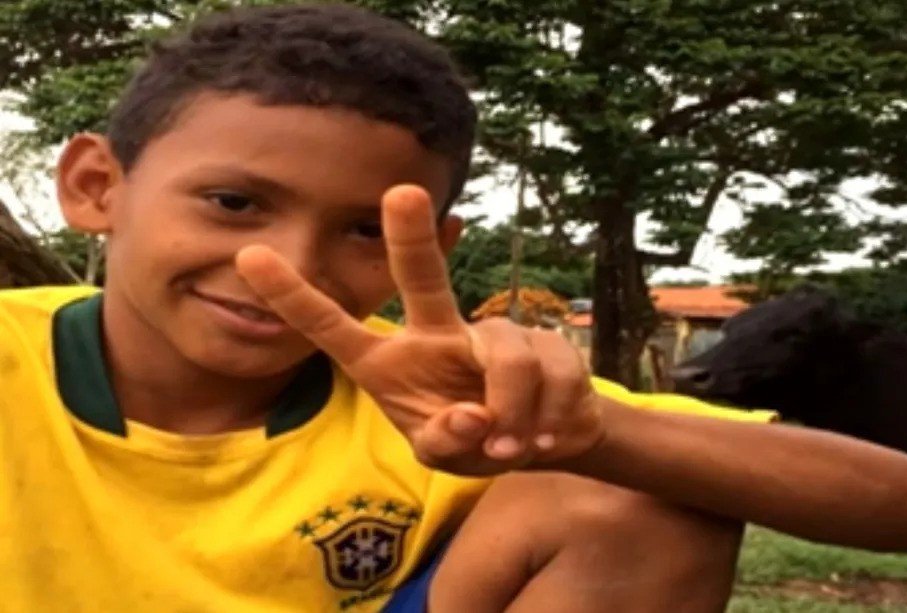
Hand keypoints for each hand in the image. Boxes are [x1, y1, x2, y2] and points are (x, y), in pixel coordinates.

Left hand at [235, 185, 603, 475]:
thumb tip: (472, 414)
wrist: (546, 441)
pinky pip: (550, 376)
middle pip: (422, 279)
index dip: (293, 295)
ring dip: (516, 415)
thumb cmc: (478, 441)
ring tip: (515, 447)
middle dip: (411, 238)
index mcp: (391, 364)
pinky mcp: (545, 341)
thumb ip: (444, 442)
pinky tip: (546, 437)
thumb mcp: (446, 457)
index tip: (248, 255)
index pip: (334, 327)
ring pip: (506, 358)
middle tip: (401, 192)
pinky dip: (549, 419)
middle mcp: (436, 336)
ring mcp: (492, 334)